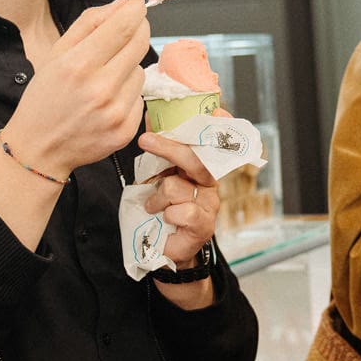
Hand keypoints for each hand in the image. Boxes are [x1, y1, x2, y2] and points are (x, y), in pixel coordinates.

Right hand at [3, 0, 149, 175]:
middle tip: (133, 25)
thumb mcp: (56, 54)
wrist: (39, 147)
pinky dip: (128, 93)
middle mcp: (100, 89)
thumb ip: (89, 24)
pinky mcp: (126, 130)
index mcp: (78, 65)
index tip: (139, 1)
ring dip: (128, 67)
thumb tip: (123, 4)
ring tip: (104, 77)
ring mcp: (116, 112)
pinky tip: (106, 100)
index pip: (121, 27)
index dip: (135, 10)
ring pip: (140, 71)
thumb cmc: (45, 97)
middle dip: (140, 29)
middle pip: (139, 45)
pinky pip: (139, 97)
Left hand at [138, 131, 219, 266]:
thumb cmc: (161, 211)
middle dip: (168, 147)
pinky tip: (165, 220)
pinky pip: (182, 212)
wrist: (165, 249)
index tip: (213, 111)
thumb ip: (159, 156)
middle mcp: (209, 183)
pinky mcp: (204, 225)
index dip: (216, 126)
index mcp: (200, 167)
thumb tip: (149, 122)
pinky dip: (166, 215)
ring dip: (157, 197)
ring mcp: (209, 204)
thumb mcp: (157, 178)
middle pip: (196, 158)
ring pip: (178, 187)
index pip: (212, 142)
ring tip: (152, 206)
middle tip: (145, 141)